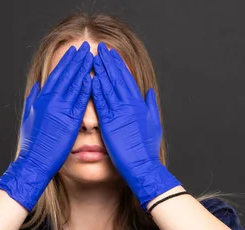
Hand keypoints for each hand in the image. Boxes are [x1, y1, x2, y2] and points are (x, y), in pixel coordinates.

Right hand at [0, 42, 93, 211]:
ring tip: (93, 57)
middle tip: (87, 47)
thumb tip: (38, 86)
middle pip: (66, 75)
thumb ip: (34, 99)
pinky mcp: (69, 122)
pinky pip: (79, 102)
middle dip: (77, 60)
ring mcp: (59, 110)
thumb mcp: (29, 116)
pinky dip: (85, 89)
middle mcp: (50, 101)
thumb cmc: (32, 143)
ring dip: (83, 69)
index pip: (56, 74)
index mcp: (41, 99)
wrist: (34, 162)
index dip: (66, 62)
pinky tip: (92, 79)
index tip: (74, 51)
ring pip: (74, 84)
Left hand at [91, 42, 180, 209]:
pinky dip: (97, 89)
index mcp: (139, 105)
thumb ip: (150, 106)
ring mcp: (120, 113)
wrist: (142, 167)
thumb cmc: (147, 150)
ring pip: (109, 87)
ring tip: (93, 57)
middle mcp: (130, 106)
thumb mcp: (154, 124)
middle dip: (108, 62)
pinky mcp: (110, 123)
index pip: (127, 79)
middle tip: (100, 48)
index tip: (112, 54)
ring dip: (100, 71)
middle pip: (117, 78)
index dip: (119, 65)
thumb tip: (148, 93)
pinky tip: (91, 78)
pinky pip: (102, 103)